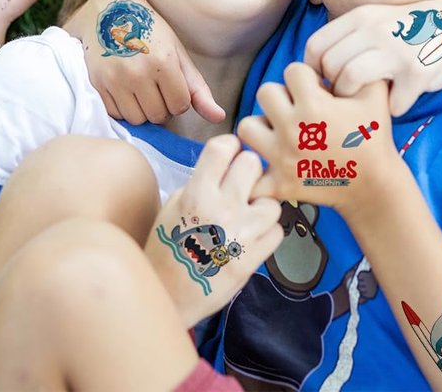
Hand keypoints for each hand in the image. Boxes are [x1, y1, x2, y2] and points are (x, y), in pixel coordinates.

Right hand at [62, 0, 223, 124]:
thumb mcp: (178, 54)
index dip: (179, 99)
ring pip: (136, 119)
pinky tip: (124, 89)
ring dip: (142, 110)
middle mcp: (138, 73)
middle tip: (155, 87)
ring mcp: (115, 79)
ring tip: (140, 89)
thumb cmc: (150, 32)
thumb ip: (198, 89)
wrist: (109, 12)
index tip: (172, 85)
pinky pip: (116, 114)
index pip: (180, 106)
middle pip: (158, 116)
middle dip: (161, 106)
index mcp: (164, 62)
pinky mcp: (97, 84)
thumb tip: (219, 118)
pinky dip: (123, 108)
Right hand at [145, 134, 281, 326]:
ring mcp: (240, 235)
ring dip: (262, 206)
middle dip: (249, 171)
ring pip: (272, 201)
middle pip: (252, 164)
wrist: (167, 296)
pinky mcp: (252, 260)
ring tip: (248, 216)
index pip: (222, 148)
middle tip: (243, 184)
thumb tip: (225, 169)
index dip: (229, 146)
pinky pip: (277, 232)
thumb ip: (200, 184)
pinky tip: (252, 237)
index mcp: (196, 194)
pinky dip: (268, 233)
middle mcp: (221, 209)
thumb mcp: (172, 207)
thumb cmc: (165, 249)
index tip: (230, 153)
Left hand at [238, 63, 392, 211]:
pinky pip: (249, 175)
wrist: (375, 185)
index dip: (305, 77)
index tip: (317, 91)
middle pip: (265, 92)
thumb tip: (338, 51)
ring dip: (262, 126)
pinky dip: (253, 172)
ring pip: (247, 126)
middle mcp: (293, 129)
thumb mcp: (374, 95)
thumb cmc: (373, 137)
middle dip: (281, 96)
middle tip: (297, 109)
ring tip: (280, 132)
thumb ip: (356, 66)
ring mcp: (282, 157)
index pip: (291, 70)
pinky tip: (266, 165)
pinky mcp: (279, 183)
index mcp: (314, 106)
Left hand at [304, 1, 441, 115]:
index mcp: (360, 18)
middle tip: (344, 96)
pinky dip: (392, 108)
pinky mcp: (417, 73)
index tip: (322, 83)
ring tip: (363, 102)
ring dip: (351, 99)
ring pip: (349, 80)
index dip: (311, 70)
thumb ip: (345, 38)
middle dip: (332, 87)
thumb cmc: (407, 31)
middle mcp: (374, 30)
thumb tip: (309, 68)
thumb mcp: (374, 21)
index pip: (316, 45)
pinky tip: (398, 101)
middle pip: (329, 66)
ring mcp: (395, 51)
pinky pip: (389, 102)